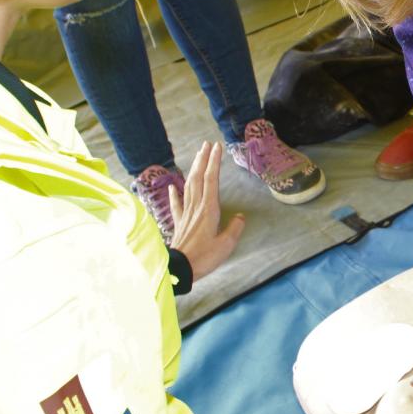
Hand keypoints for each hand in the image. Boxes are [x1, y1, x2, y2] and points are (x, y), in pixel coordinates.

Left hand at [169, 141, 245, 279]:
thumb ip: (234, 228)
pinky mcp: (179, 223)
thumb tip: (240, 217)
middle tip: (207, 144)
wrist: (179, 269)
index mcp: (209, 209)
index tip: (217, 147)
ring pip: (188, 186)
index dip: (214, 162)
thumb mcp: (226, 245)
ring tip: (196, 157)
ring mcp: (185, 214)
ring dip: (193, 170)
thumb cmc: (204, 257)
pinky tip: (172, 186)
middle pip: (198, 178)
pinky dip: (174, 193)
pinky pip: (176, 204)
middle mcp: (196, 207)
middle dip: (203, 160)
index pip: (211, 180)